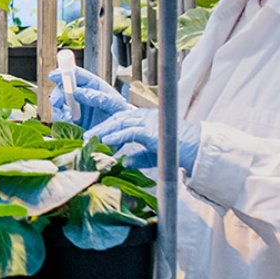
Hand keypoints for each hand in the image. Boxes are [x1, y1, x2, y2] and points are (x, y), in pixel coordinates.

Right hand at [48, 66, 130, 131]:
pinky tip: (70, 123)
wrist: (123, 135)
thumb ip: (98, 97)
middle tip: (59, 102)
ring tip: (68, 117)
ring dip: (59, 110)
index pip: (75, 74)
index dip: (63, 72)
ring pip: (58, 106)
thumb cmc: (122, 116)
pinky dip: (62, 122)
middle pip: (62, 89)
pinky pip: (60, 120)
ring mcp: (75, 109)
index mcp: (92, 85)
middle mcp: (80, 95)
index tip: (54, 75)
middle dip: (57, 95)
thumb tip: (78, 92)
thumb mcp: (114, 104)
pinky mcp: (71, 123)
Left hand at [87, 108, 201, 173]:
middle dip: (101, 125)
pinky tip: (107, 141)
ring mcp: (148, 121)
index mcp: (144, 118)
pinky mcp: (150, 131)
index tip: (93, 133)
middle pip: (118, 117)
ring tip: (90, 137)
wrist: (193, 150)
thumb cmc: (174, 151)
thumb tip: (124, 162)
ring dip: (104, 130)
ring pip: (121, 122)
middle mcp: (144, 116)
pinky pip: (129, 132)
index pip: (121, 118)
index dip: (107, 124)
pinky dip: (116, 136)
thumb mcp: (151, 154)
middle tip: (86, 135)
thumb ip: (137, 157)